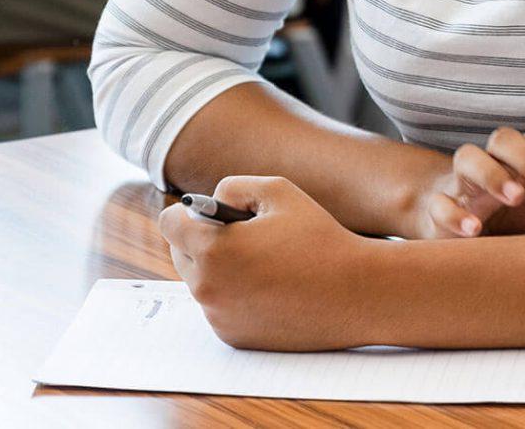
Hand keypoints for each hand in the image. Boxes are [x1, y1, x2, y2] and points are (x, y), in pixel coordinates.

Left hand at [159, 175, 384, 349]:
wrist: (355, 293)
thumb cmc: (319, 237)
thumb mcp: (278, 191)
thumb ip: (233, 187)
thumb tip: (210, 201)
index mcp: (212, 249)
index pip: (169, 224)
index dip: (188, 212)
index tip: (208, 214)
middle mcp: (207, 288)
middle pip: (180, 255)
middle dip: (201, 241)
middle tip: (239, 235)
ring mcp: (219, 317)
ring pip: (201, 283)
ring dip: (219, 269)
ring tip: (261, 260)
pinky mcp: (233, 337)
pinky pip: (220, 308)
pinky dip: (235, 296)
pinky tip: (269, 287)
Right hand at [414, 126, 524, 238]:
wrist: (450, 217)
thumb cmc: (512, 207)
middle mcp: (493, 160)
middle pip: (506, 137)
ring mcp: (462, 181)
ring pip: (468, 157)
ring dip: (493, 174)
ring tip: (515, 197)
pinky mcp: (437, 206)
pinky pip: (440, 202)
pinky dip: (455, 213)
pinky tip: (474, 231)